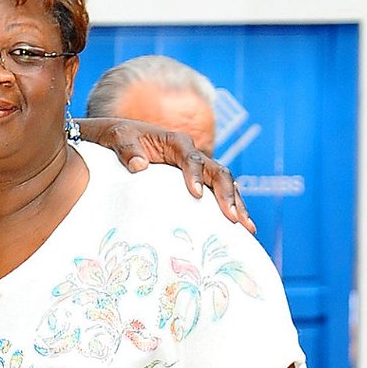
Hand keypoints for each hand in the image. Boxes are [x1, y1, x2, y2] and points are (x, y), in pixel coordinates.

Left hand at [83, 117, 254, 231]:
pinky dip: (230, 208)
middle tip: (232, 218)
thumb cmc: (120, 138)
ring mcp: (198, 169)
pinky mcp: (197, 182)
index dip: (195, 175)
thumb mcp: (119, 138)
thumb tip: (138, 166)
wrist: (122, 140)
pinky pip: (218, 194)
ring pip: (224, 184)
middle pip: (217, 172)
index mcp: (176, 143)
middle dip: (227, 194)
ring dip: (237, 204)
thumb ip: (128, 150)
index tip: (195, 194)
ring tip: (247, 228)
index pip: (192, 158)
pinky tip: (240, 228)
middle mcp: (192, 154)